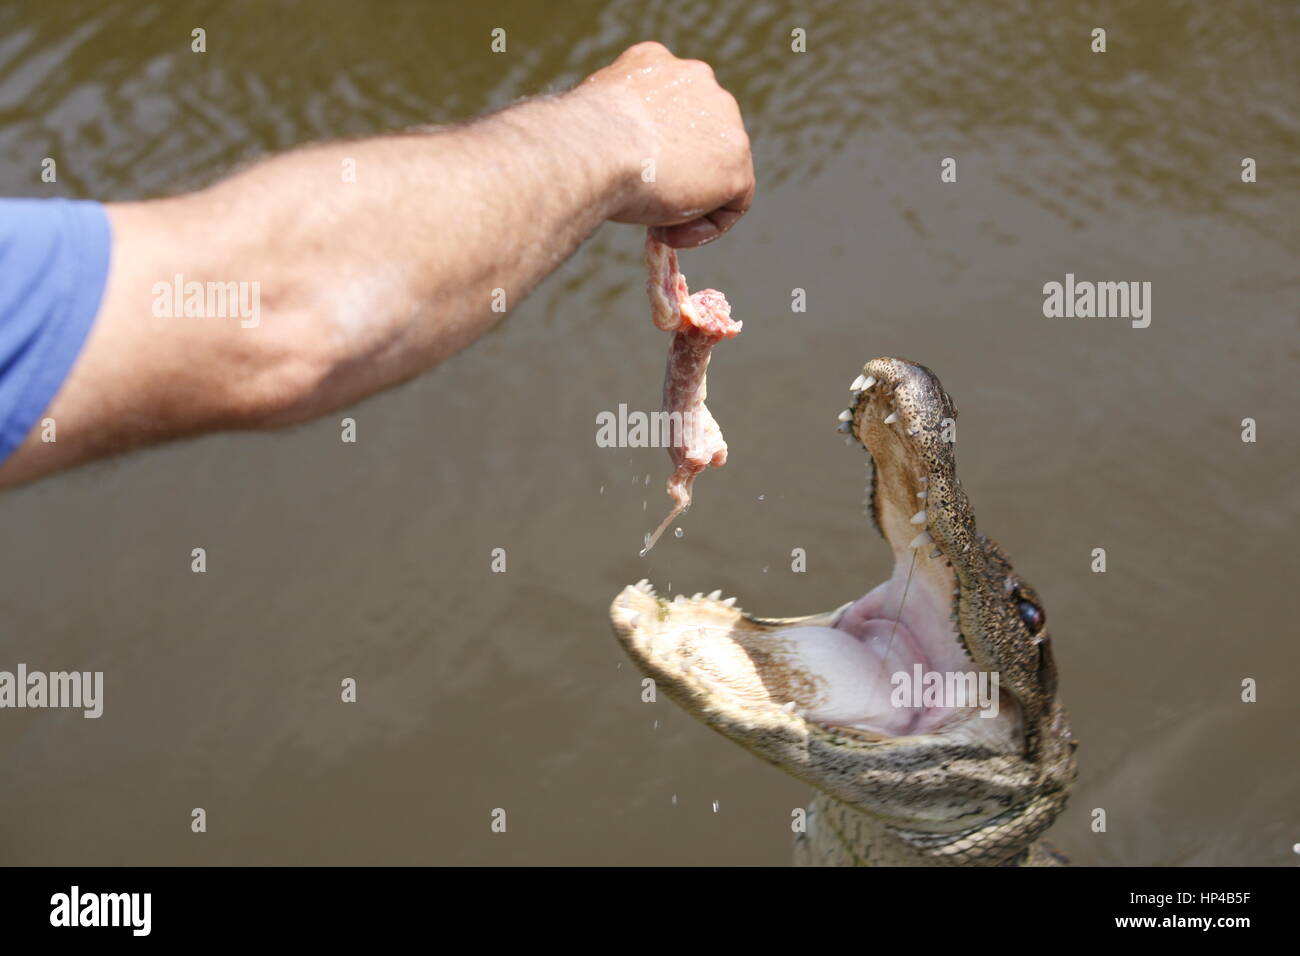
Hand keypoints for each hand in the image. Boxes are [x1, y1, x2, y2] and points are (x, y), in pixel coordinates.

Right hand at [578, 42, 754, 247]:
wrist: (595, 146)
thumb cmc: (579, 140)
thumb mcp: (592, 123)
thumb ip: (615, 131)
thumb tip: (612, 159)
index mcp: (656, 63)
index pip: (668, 109)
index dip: (652, 150)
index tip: (630, 177)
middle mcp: (696, 79)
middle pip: (699, 136)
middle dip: (677, 173)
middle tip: (646, 204)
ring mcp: (723, 117)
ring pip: (719, 169)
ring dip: (691, 202)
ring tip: (656, 226)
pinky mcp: (736, 159)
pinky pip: (734, 202)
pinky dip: (706, 226)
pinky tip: (669, 234)